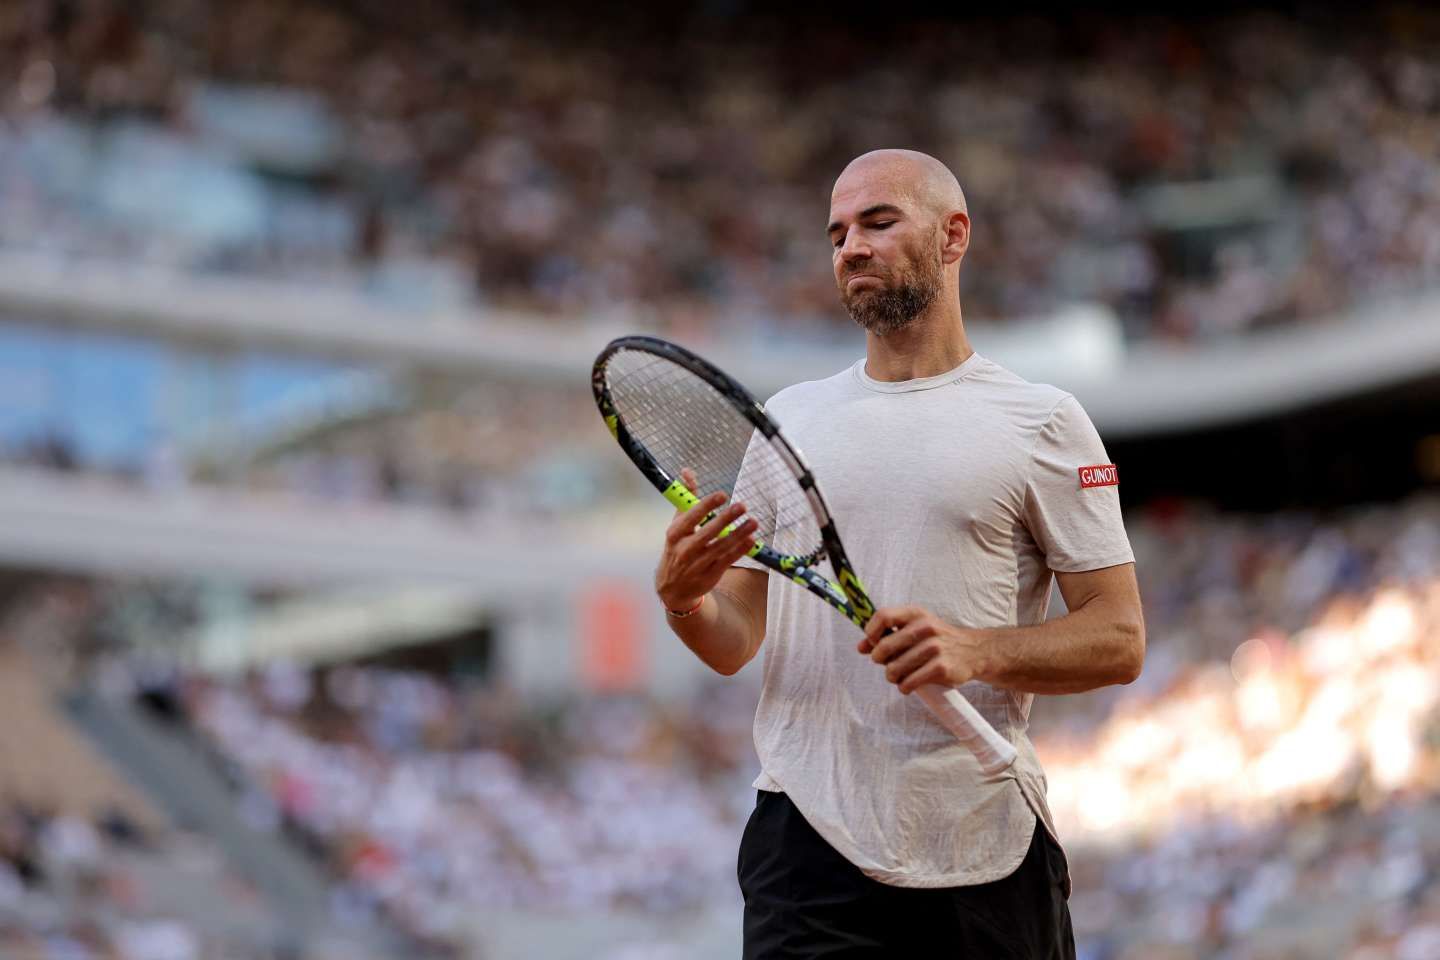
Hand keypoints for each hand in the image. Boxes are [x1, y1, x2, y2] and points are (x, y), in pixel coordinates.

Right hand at [654, 468, 757, 610]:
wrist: (673, 588)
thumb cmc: (677, 549)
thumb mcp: (678, 524)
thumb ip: (686, 498)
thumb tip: (687, 472)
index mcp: (675, 533)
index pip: (691, 516)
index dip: (707, 505)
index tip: (722, 495)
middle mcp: (685, 549)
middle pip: (707, 532)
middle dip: (726, 519)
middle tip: (742, 506)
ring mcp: (698, 564)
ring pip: (721, 547)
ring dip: (739, 534)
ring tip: (753, 522)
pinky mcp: (710, 575)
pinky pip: (727, 560)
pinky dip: (740, 550)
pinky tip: (751, 540)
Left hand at [857, 606, 987, 694]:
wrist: (973, 651)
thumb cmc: (937, 639)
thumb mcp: (915, 629)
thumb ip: (887, 635)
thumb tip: (861, 647)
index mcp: (916, 614)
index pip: (883, 616)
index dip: (870, 632)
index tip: (872, 643)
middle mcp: (925, 627)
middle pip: (884, 646)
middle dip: (879, 659)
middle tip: (886, 664)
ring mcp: (934, 647)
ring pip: (894, 668)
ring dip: (892, 676)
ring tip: (899, 676)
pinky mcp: (941, 668)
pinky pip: (909, 682)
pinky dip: (904, 687)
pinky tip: (908, 685)